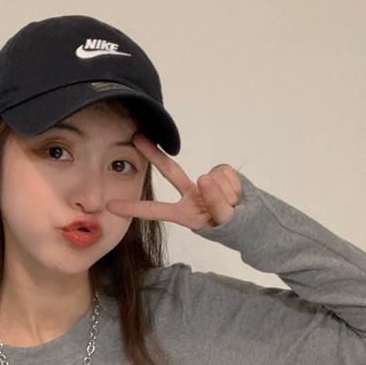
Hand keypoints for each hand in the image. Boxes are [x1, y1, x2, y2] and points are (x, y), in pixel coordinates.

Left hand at [106, 133, 242, 230]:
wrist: (255, 221)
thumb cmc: (233, 227)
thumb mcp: (223, 223)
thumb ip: (216, 203)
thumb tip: (205, 177)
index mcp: (183, 213)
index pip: (155, 210)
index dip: (134, 208)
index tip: (110, 205)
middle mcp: (190, 195)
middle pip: (170, 171)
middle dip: (154, 155)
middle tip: (136, 138)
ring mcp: (204, 182)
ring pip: (212, 178)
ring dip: (228, 193)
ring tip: (233, 204)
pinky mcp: (220, 171)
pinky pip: (226, 172)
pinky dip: (236, 185)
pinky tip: (237, 194)